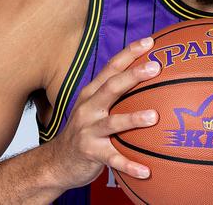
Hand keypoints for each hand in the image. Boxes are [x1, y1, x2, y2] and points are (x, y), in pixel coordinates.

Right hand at [46, 37, 160, 189]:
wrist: (57, 161)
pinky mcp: (90, 153)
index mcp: (92, 93)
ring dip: (133, 119)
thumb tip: (153, 79)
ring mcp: (88, 130)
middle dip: (133, 76)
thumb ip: (117, 93)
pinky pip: (113, 160)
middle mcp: (88, 108)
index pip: (112, 67)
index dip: (130, 53)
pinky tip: (147, 171)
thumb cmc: (86, 129)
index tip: (150, 42)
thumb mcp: (95, 106)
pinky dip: (129, 165)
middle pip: (111, 87)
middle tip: (156, 67)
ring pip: (112, 122)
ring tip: (154, 116)